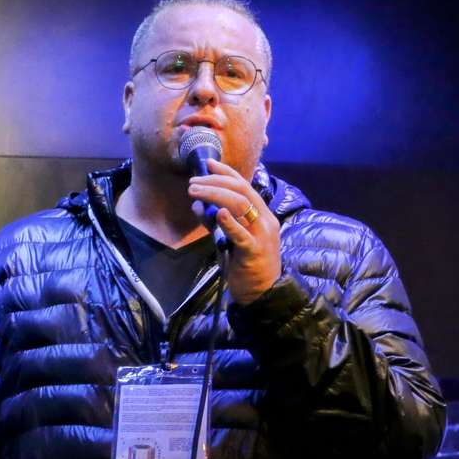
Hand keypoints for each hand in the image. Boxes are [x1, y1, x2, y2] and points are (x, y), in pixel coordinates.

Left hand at [188, 159, 280, 304]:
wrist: (262, 294)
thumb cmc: (246, 266)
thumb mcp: (228, 240)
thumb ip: (215, 223)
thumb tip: (197, 204)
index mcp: (262, 215)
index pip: (245, 185)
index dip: (226, 173)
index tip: (208, 164)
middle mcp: (264, 220)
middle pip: (241, 191)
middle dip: (215, 182)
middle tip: (193, 182)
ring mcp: (261, 235)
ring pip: (240, 205)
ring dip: (215, 195)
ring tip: (195, 192)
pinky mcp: (254, 252)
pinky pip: (242, 234)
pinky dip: (230, 222)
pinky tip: (218, 213)